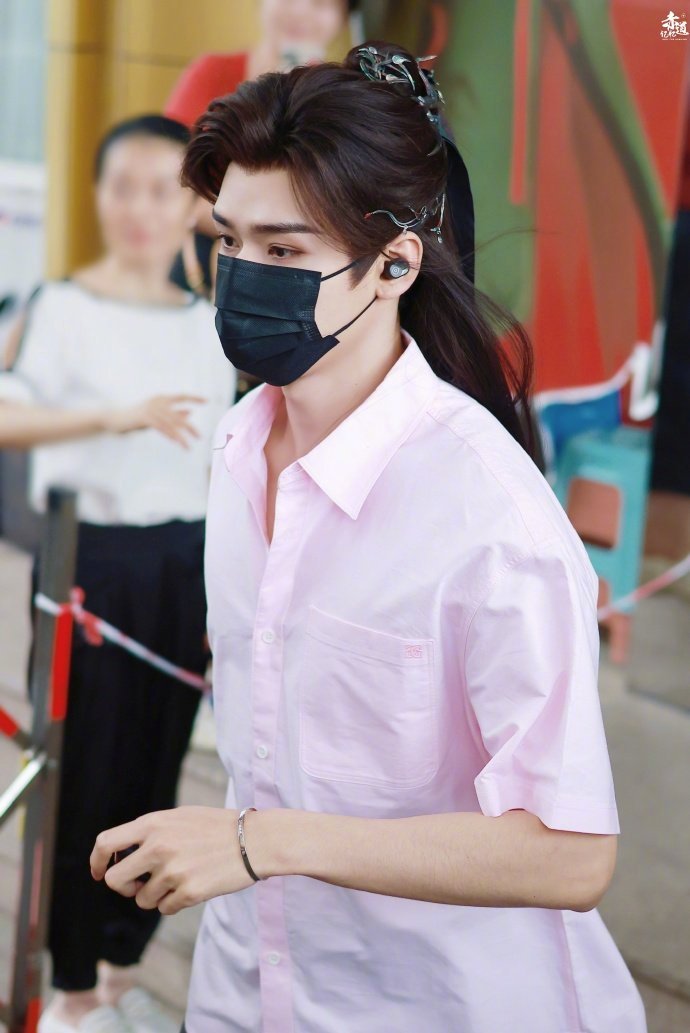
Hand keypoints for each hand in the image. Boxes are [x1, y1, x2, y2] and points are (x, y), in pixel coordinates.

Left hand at [90, 806, 256, 914]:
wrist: (256, 840)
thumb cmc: (218, 827)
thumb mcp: (180, 817)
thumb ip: (151, 832)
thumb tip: (123, 856)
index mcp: (154, 824)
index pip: (106, 843)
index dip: (96, 861)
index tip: (98, 872)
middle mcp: (158, 847)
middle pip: (114, 880)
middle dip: (124, 887)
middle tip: (139, 885)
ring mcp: (172, 871)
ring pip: (142, 899)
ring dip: (156, 895)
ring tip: (180, 880)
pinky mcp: (188, 892)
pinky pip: (165, 909)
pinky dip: (175, 903)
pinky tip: (194, 886)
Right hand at [103, 394, 205, 447]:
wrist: (114, 418)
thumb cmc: (136, 417)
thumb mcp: (157, 415)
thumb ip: (172, 413)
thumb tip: (190, 412)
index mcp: (161, 398)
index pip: (181, 396)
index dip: (194, 397)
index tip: (206, 401)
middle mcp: (157, 401)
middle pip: (178, 415)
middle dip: (190, 427)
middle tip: (200, 437)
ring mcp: (150, 409)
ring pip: (170, 424)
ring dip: (181, 436)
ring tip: (188, 446)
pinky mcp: (144, 417)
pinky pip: (161, 427)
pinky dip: (170, 435)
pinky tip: (177, 441)